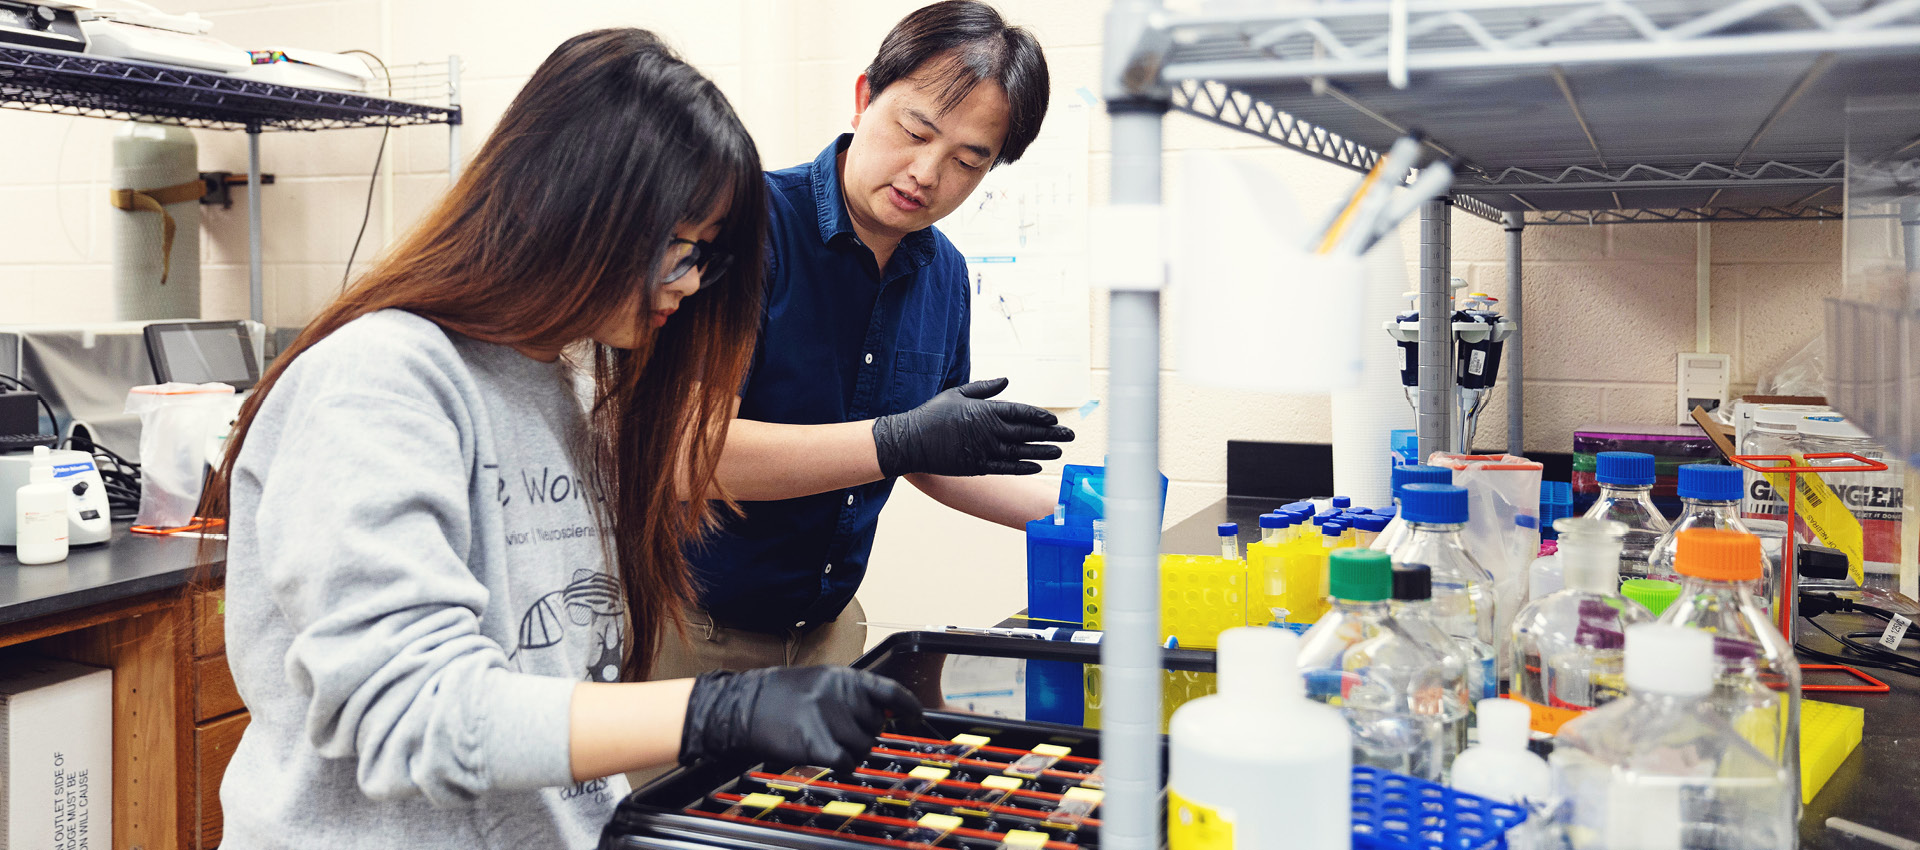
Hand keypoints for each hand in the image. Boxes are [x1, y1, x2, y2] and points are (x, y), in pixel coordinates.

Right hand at [679, 666, 922, 769]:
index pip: (888, 690)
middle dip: (864, 734)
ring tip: (827, 742)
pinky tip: (827, 756)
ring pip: (862, 746)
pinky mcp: (814, 740)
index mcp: (842, 676)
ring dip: (850, 751)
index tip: (917, 716)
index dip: (908, 705)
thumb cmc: (780, 697)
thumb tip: (886, 711)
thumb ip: (851, 694)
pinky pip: (845, 760)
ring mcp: (826, 716)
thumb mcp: (819, 682)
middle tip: (840, 732)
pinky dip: (841, 763)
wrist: (742, 706)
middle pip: (876, 725)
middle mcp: (838, 693)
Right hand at [871, 378, 1074, 476]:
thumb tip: (1006, 380)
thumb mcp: (958, 393)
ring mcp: (985, 451)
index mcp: (986, 411)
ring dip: (1043, 452)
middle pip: (1027, 433)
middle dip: (1051, 434)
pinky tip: (1037, 467)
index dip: (1040, 416)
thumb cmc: (932, 414)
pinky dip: (1023, 467)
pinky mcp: (978, 467)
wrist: (911, 441)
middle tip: (1070, 435)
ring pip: (1021, 452)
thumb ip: (985, 388)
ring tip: (1060, 451)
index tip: (1054, 419)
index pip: (1021, 412)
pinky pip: (1007, 468)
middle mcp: (989, 431)